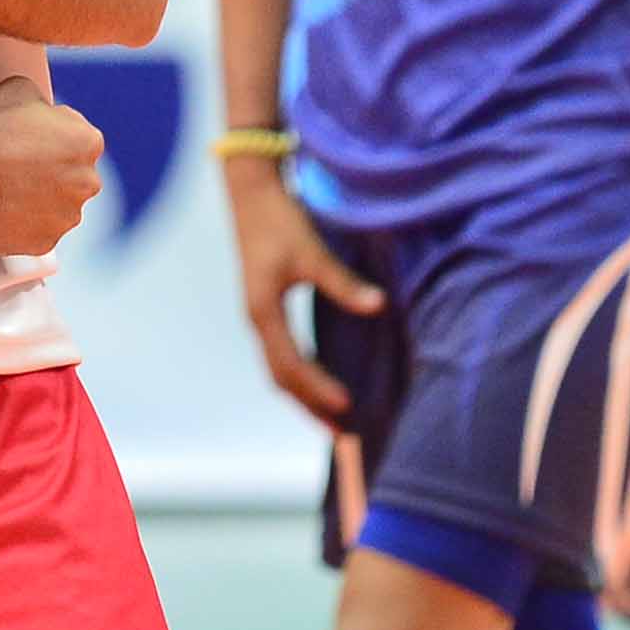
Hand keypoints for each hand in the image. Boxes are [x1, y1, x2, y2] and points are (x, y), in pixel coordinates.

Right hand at [0, 76, 99, 258]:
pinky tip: (0, 211)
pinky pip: (36, 236)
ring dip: (39, 205)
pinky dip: (21, 227)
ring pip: (56, 212)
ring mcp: (64, 217)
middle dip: (52, 177)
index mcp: (87, 143)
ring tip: (4, 192)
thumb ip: (45, 111)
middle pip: (73, 181)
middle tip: (18, 171)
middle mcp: (85, 183)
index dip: (54, 143)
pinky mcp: (41, 244)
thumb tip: (40, 118)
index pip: (80, 145)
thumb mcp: (24, 92)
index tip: (33, 146)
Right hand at [225, 164, 379, 424]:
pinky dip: (301, 376)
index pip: (292, 365)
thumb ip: (342, 282)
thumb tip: (379, 306)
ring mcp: (260, 317)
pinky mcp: (266, 309)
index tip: (347, 405)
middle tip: (342, 434)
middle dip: (310, 407)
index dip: (319, 388)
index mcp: (264, 313)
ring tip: (332, 421)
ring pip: (279, 370)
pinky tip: (320, 382)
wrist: (250, 194)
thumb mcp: (312, 251)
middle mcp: (258, 321)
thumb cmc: (280, 220)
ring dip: (304, 397)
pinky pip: (282, 355)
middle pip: (282, 379)